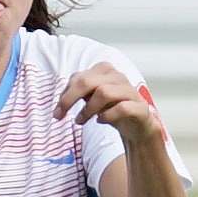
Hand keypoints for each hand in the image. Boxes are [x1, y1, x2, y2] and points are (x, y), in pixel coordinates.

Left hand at [55, 58, 169, 155]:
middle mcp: (118, 77)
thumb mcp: (91, 99)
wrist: (138, 125)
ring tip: (81, 121)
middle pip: (88, 81)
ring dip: (88, 109)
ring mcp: (130, 91)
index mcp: (105, 71)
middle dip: (70, 99)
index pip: (78, 77)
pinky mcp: (140, 107)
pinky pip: (122, 108)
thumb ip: (78, 94)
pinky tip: (101, 121)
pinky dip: (108, 116)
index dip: (64, 95)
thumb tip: (60, 103)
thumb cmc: (112, 109)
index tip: (57, 113)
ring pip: (104, 92)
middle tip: (60, 116)